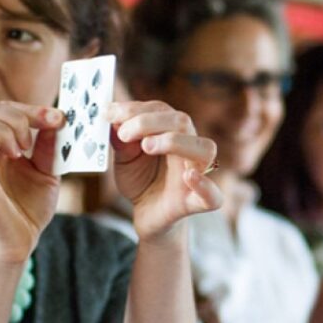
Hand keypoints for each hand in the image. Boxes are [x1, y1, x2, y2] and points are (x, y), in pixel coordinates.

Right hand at [0, 99, 64, 262]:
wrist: (22, 241)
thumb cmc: (30, 207)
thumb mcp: (49, 172)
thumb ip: (50, 146)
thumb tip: (57, 119)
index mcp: (0, 142)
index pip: (4, 107)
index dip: (31, 108)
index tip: (58, 119)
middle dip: (16, 115)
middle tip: (32, 142)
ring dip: (2, 130)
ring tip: (19, 153)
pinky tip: (4, 157)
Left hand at [110, 101, 222, 239]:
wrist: (147, 214)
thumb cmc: (141, 180)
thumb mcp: (125, 156)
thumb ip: (121, 139)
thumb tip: (112, 118)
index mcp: (173, 132)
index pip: (162, 110)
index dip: (135, 108)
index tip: (110, 114)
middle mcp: (189, 148)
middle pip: (183, 122)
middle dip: (149, 122)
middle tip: (123, 133)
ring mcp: (197, 174)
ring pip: (204, 149)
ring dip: (175, 142)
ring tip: (147, 147)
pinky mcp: (196, 202)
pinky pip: (213, 196)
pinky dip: (204, 185)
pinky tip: (188, 177)